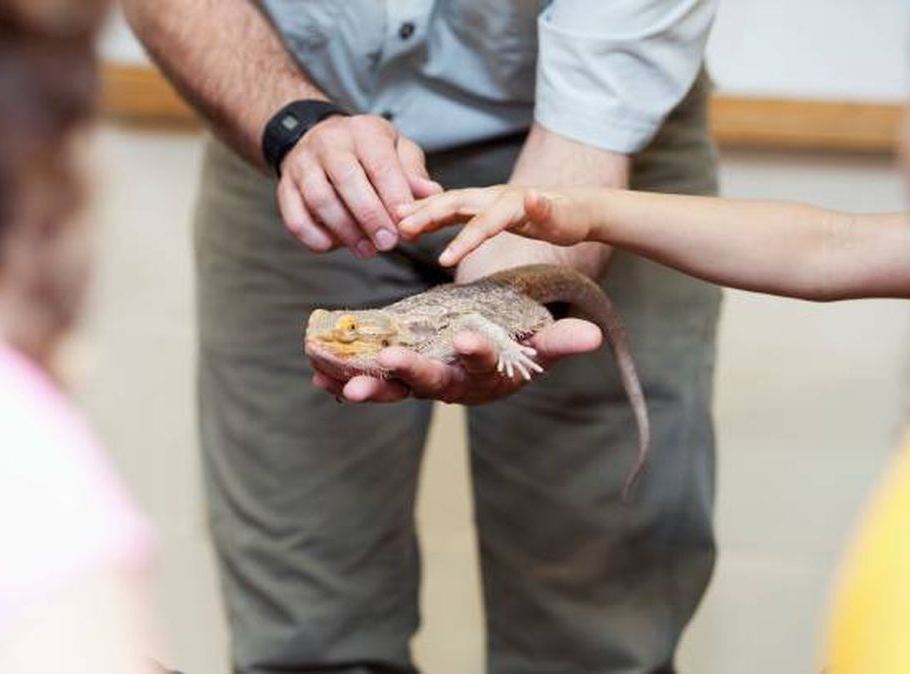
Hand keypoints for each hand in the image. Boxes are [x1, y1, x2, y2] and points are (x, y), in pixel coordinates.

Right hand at [277, 114, 441, 256]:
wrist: (317, 137)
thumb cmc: (366, 150)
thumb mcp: (396, 149)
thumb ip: (413, 171)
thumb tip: (432, 194)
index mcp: (363, 132)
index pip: (380, 164)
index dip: (394, 198)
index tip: (407, 227)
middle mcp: (330, 143)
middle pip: (346, 179)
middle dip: (370, 216)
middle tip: (388, 243)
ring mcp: (303, 165)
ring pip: (319, 199)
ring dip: (345, 230)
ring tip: (366, 250)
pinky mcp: (285, 187)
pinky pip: (294, 217)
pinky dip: (313, 237)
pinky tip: (334, 246)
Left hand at [311, 318, 601, 404]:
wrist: (488, 354)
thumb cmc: (516, 345)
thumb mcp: (538, 342)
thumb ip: (559, 340)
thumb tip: (592, 337)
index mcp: (485, 374)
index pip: (483, 364)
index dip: (476, 352)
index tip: (467, 337)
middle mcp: (451, 383)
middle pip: (429, 380)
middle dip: (408, 372)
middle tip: (389, 360)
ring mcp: (420, 380)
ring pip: (392, 386)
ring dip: (366, 384)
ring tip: (338, 382)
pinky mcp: (396, 372)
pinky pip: (369, 379)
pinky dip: (343, 379)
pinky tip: (318, 376)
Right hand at [397, 185, 597, 265]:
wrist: (574, 206)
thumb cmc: (570, 219)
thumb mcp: (565, 220)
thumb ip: (545, 211)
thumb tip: (532, 197)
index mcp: (512, 203)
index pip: (484, 221)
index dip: (463, 240)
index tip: (443, 261)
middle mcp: (494, 196)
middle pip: (456, 203)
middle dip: (428, 214)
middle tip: (399, 227)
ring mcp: (486, 199)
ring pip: (449, 203)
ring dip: (422, 211)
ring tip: (396, 222)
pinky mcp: (482, 206)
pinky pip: (451, 209)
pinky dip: (430, 214)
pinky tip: (412, 222)